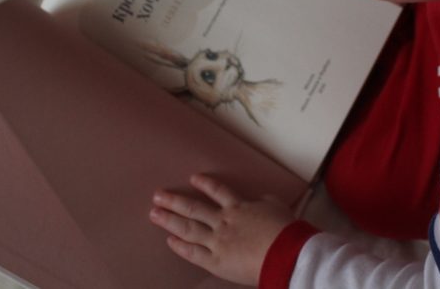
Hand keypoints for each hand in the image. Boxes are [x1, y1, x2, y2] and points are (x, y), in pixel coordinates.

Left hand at [149, 173, 294, 285]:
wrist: (284, 253)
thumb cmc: (285, 230)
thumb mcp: (276, 207)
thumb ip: (264, 202)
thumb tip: (259, 200)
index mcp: (238, 207)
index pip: (218, 191)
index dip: (204, 184)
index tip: (193, 178)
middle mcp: (223, 221)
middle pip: (194, 208)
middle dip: (174, 201)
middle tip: (158, 196)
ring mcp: (217, 241)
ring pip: (188, 228)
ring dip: (170, 220)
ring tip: (155, 213)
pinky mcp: (216, 261)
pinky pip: (193, 253)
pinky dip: (180, 246)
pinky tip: (169, 240)